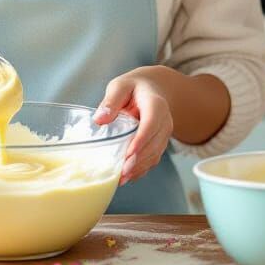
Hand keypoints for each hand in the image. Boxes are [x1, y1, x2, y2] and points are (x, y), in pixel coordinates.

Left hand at [93, 67, 173, 185]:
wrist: (151, 89)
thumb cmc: (133, 87)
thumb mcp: (120, 86)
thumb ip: (111, 101)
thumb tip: (99, 120)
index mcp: (156, 104)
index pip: (152, 123)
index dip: (142, 139)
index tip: (129, 153)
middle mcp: (165, 121)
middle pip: (154, 143)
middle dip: (139, 159)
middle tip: (122, 172)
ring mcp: (164, 134)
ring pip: (155, 154)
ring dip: (140, 168)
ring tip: (121, 178)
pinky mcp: (159, 144)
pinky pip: (153, 158)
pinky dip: (141, 169)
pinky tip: (127, 177)